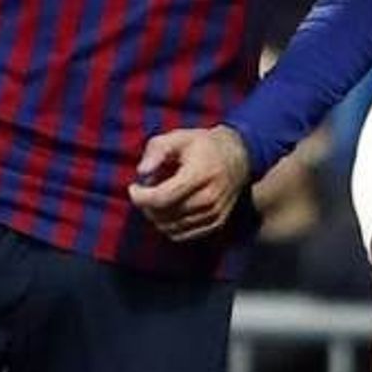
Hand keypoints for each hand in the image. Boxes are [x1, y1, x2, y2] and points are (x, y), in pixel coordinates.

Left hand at [127, 125, 252, 242]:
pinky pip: (182, 235)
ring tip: (159, 197)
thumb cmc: (203, 145)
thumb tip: (142, 172)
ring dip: (157, 216)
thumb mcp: (178, 137)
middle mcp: (209, 198)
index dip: (141, 197)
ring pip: (170, 227)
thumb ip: (157, 150)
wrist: (238, 157)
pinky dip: (169, 226)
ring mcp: (214, 214)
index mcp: (199, 175)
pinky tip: (169, 209)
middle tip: (146, 190)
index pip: (162, 198)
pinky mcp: (215, 224)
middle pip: (164, 215)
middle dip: (147, 205)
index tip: (133, 187)